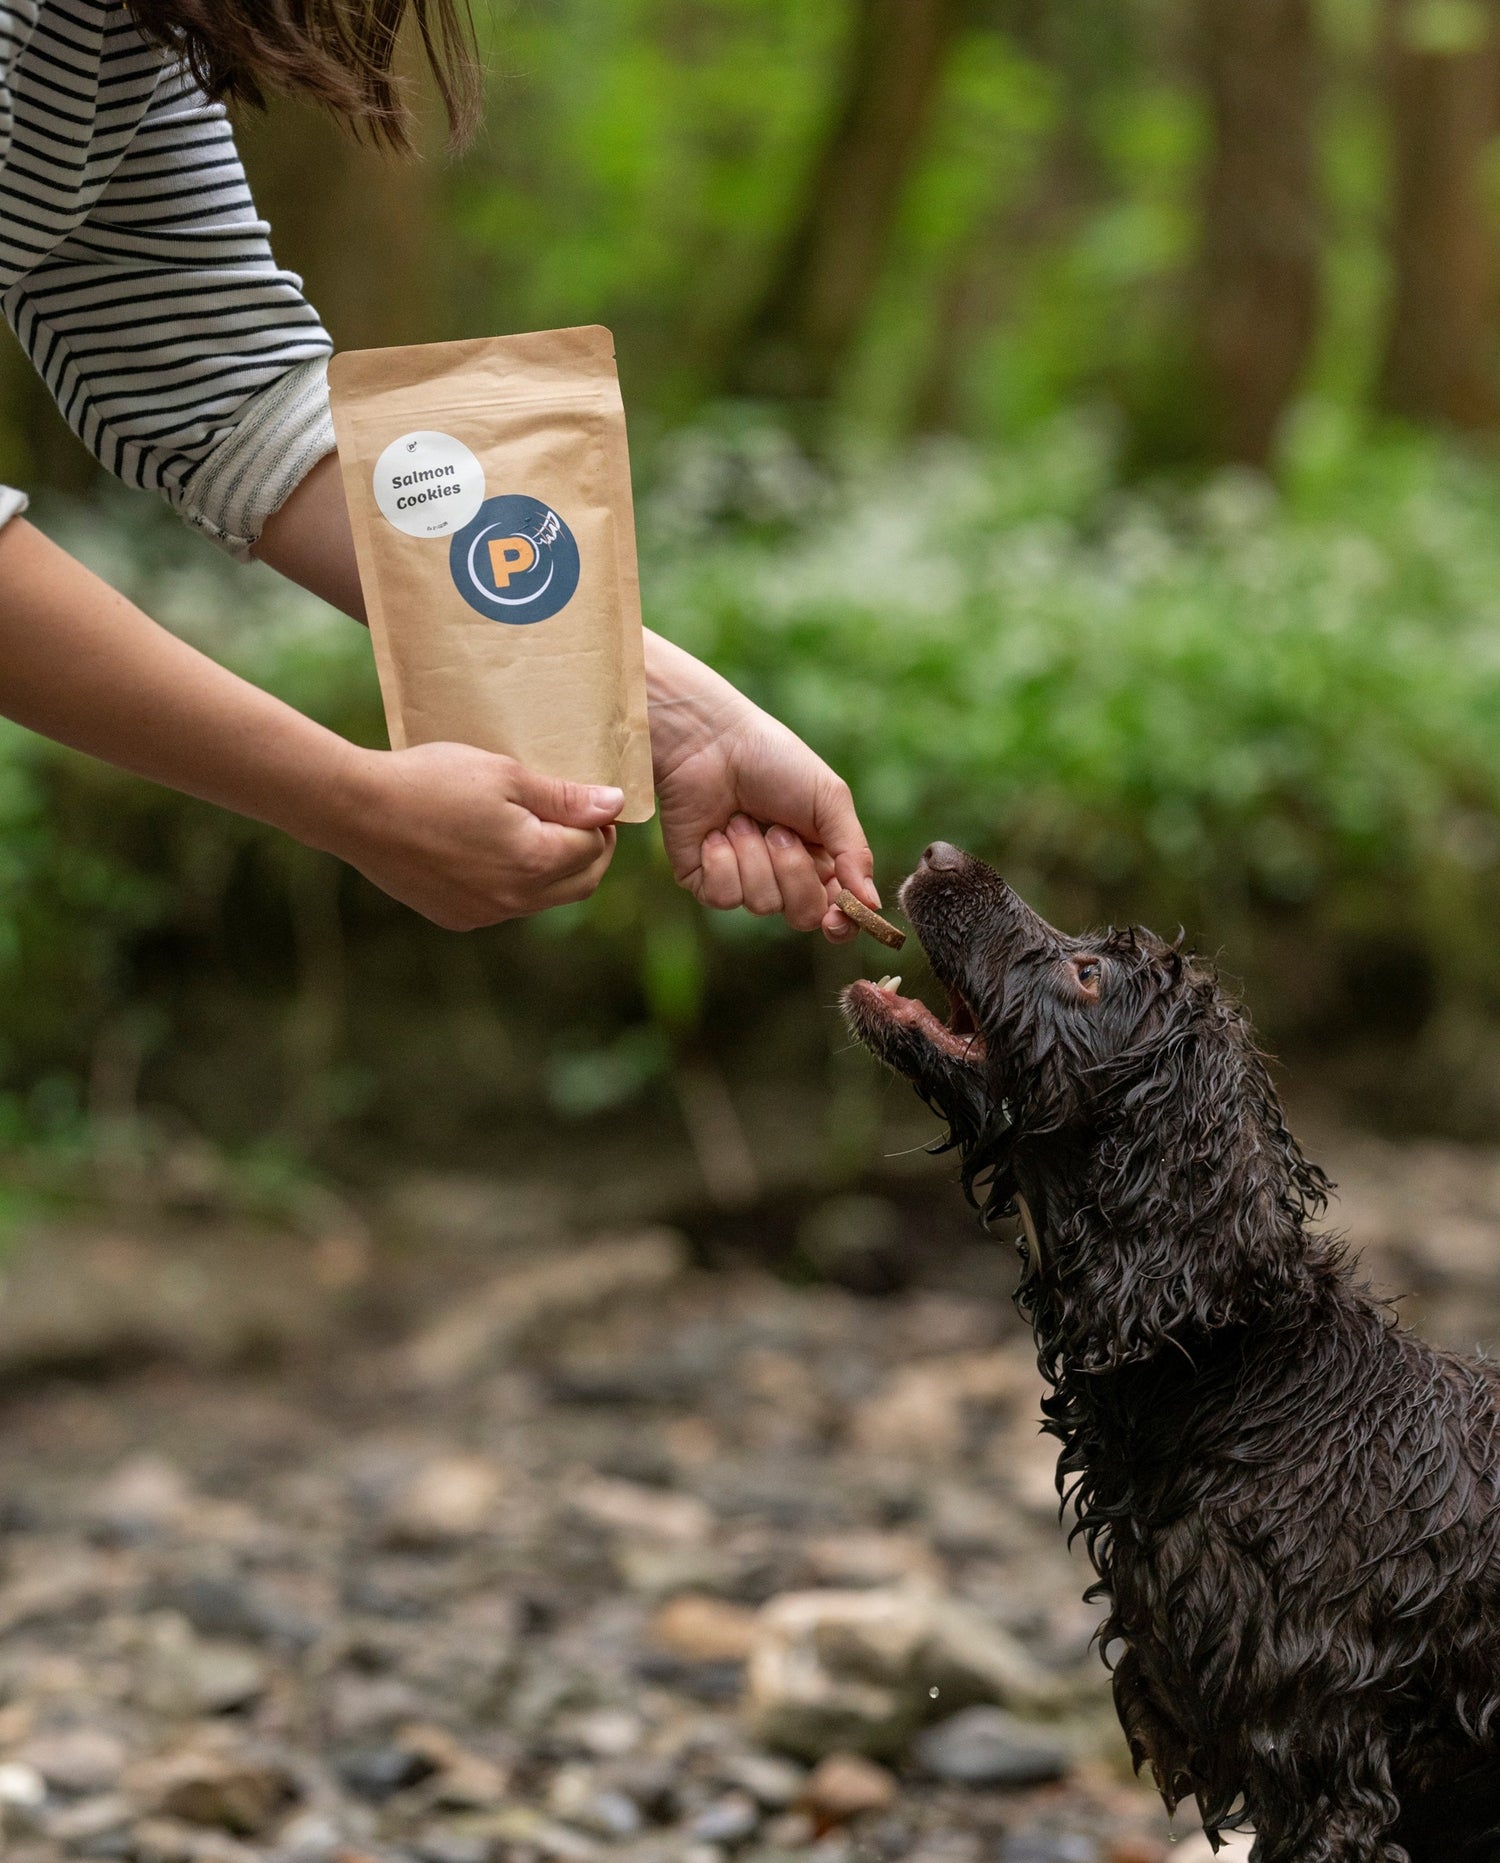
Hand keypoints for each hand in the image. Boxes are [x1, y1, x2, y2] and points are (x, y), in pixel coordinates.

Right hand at [328, 742, 621, 930]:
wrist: (359, 811)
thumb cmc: (432, 781)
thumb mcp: (506, 776)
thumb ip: (565, 796)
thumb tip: (613, 805)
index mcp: (534, 861)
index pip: (593, 847)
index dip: (601, 822)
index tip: (593, 800)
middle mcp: (515, 899)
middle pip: (581, 884)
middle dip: (592, 854)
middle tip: (583, 821)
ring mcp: (485, 914)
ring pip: (544, 900)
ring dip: (556, 871)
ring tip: (539, 832)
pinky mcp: (458, 917)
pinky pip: (506, 906)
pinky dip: (517, 884)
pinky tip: (497, 853)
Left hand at [646, 633, 876, 941]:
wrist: (710, 742)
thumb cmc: (773, 760)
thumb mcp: (828, 799)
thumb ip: (854, 854)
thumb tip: (872, 906)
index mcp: (819, 857)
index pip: (838, 910)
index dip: (842, 920)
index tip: (838, 916)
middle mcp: (782, 875)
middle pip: (803, 915)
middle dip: (794, 872)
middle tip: (779, 831)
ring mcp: (742, 880)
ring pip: (762, 905)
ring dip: (755, 856)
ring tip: (742, 818)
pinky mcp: (703, 880)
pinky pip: (724, 897)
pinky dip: (724, 861)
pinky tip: (716, 832)